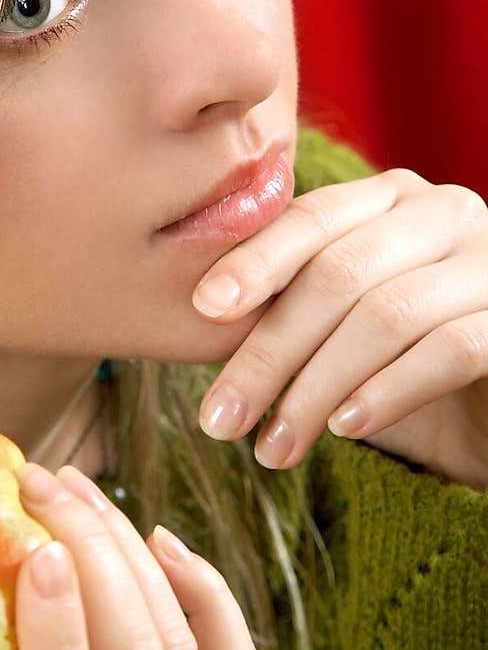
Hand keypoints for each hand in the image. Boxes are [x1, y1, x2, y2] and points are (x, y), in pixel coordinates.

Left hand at [191, 168, 487, 490]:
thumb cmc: (406, 373)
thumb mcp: (337, 333)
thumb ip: (286, 308)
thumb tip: (199, 315)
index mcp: (391, 201)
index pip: (312, 218)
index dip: (255, 260)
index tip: (202, 308)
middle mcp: (445, 215)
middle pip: (339, 273)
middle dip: (270, 353)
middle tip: (220, 421)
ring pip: (386, 315)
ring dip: (316, 388)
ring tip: (273, 448)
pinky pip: (450, 348)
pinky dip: (388, 390)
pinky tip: (346, 429)